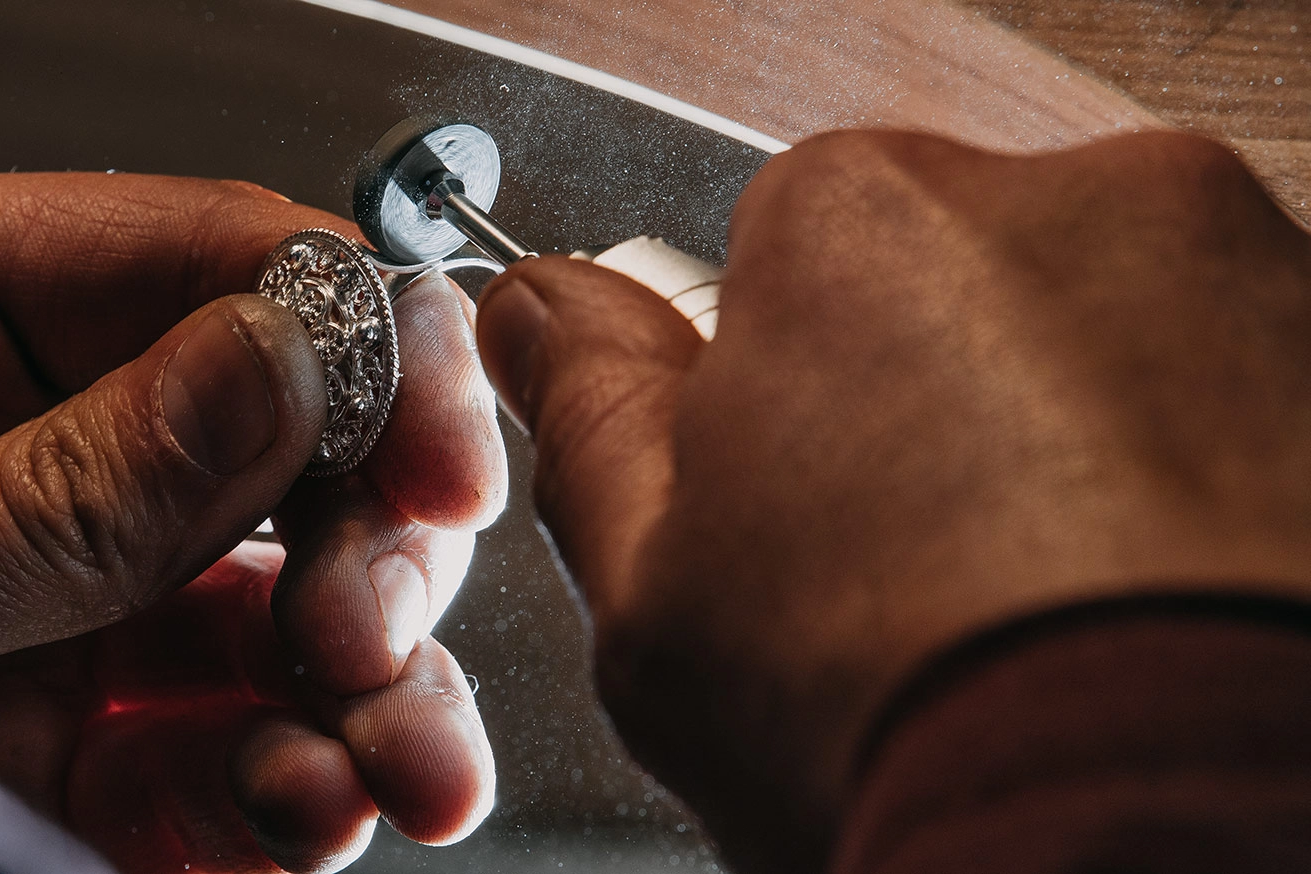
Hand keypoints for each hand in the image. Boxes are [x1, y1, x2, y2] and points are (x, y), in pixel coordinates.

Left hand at [0, 174, 506, 871]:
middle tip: (369, 638)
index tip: (438, 458)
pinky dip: (275, 798)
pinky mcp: (46, 743)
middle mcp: (2, 441)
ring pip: (266, 621)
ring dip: (359, 699)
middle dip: (364, 549)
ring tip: (393, 774)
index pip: (202, 264)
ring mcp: (38, 600)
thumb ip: (63, 475)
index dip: (356, 346)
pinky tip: (301, 822)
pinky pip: (203, 754)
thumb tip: (287, 362)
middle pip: (274, 453)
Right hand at [473, 131, 1310, 872]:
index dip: (780, 396)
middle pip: (956, 286)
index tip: (799, 503)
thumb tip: (541, 312)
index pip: (782, 261)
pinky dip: (1197, 475)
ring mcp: (1244, 275)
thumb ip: (588, 406)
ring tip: (1049, 605)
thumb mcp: (656, 585)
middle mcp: (1068, 203)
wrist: (1172, 835)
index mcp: (860, 224)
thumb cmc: (912, 721)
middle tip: (918, 575)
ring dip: (1073, 438)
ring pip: (1104, 339)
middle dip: (931, 402)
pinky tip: (1152, 599)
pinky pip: (1234, 392)